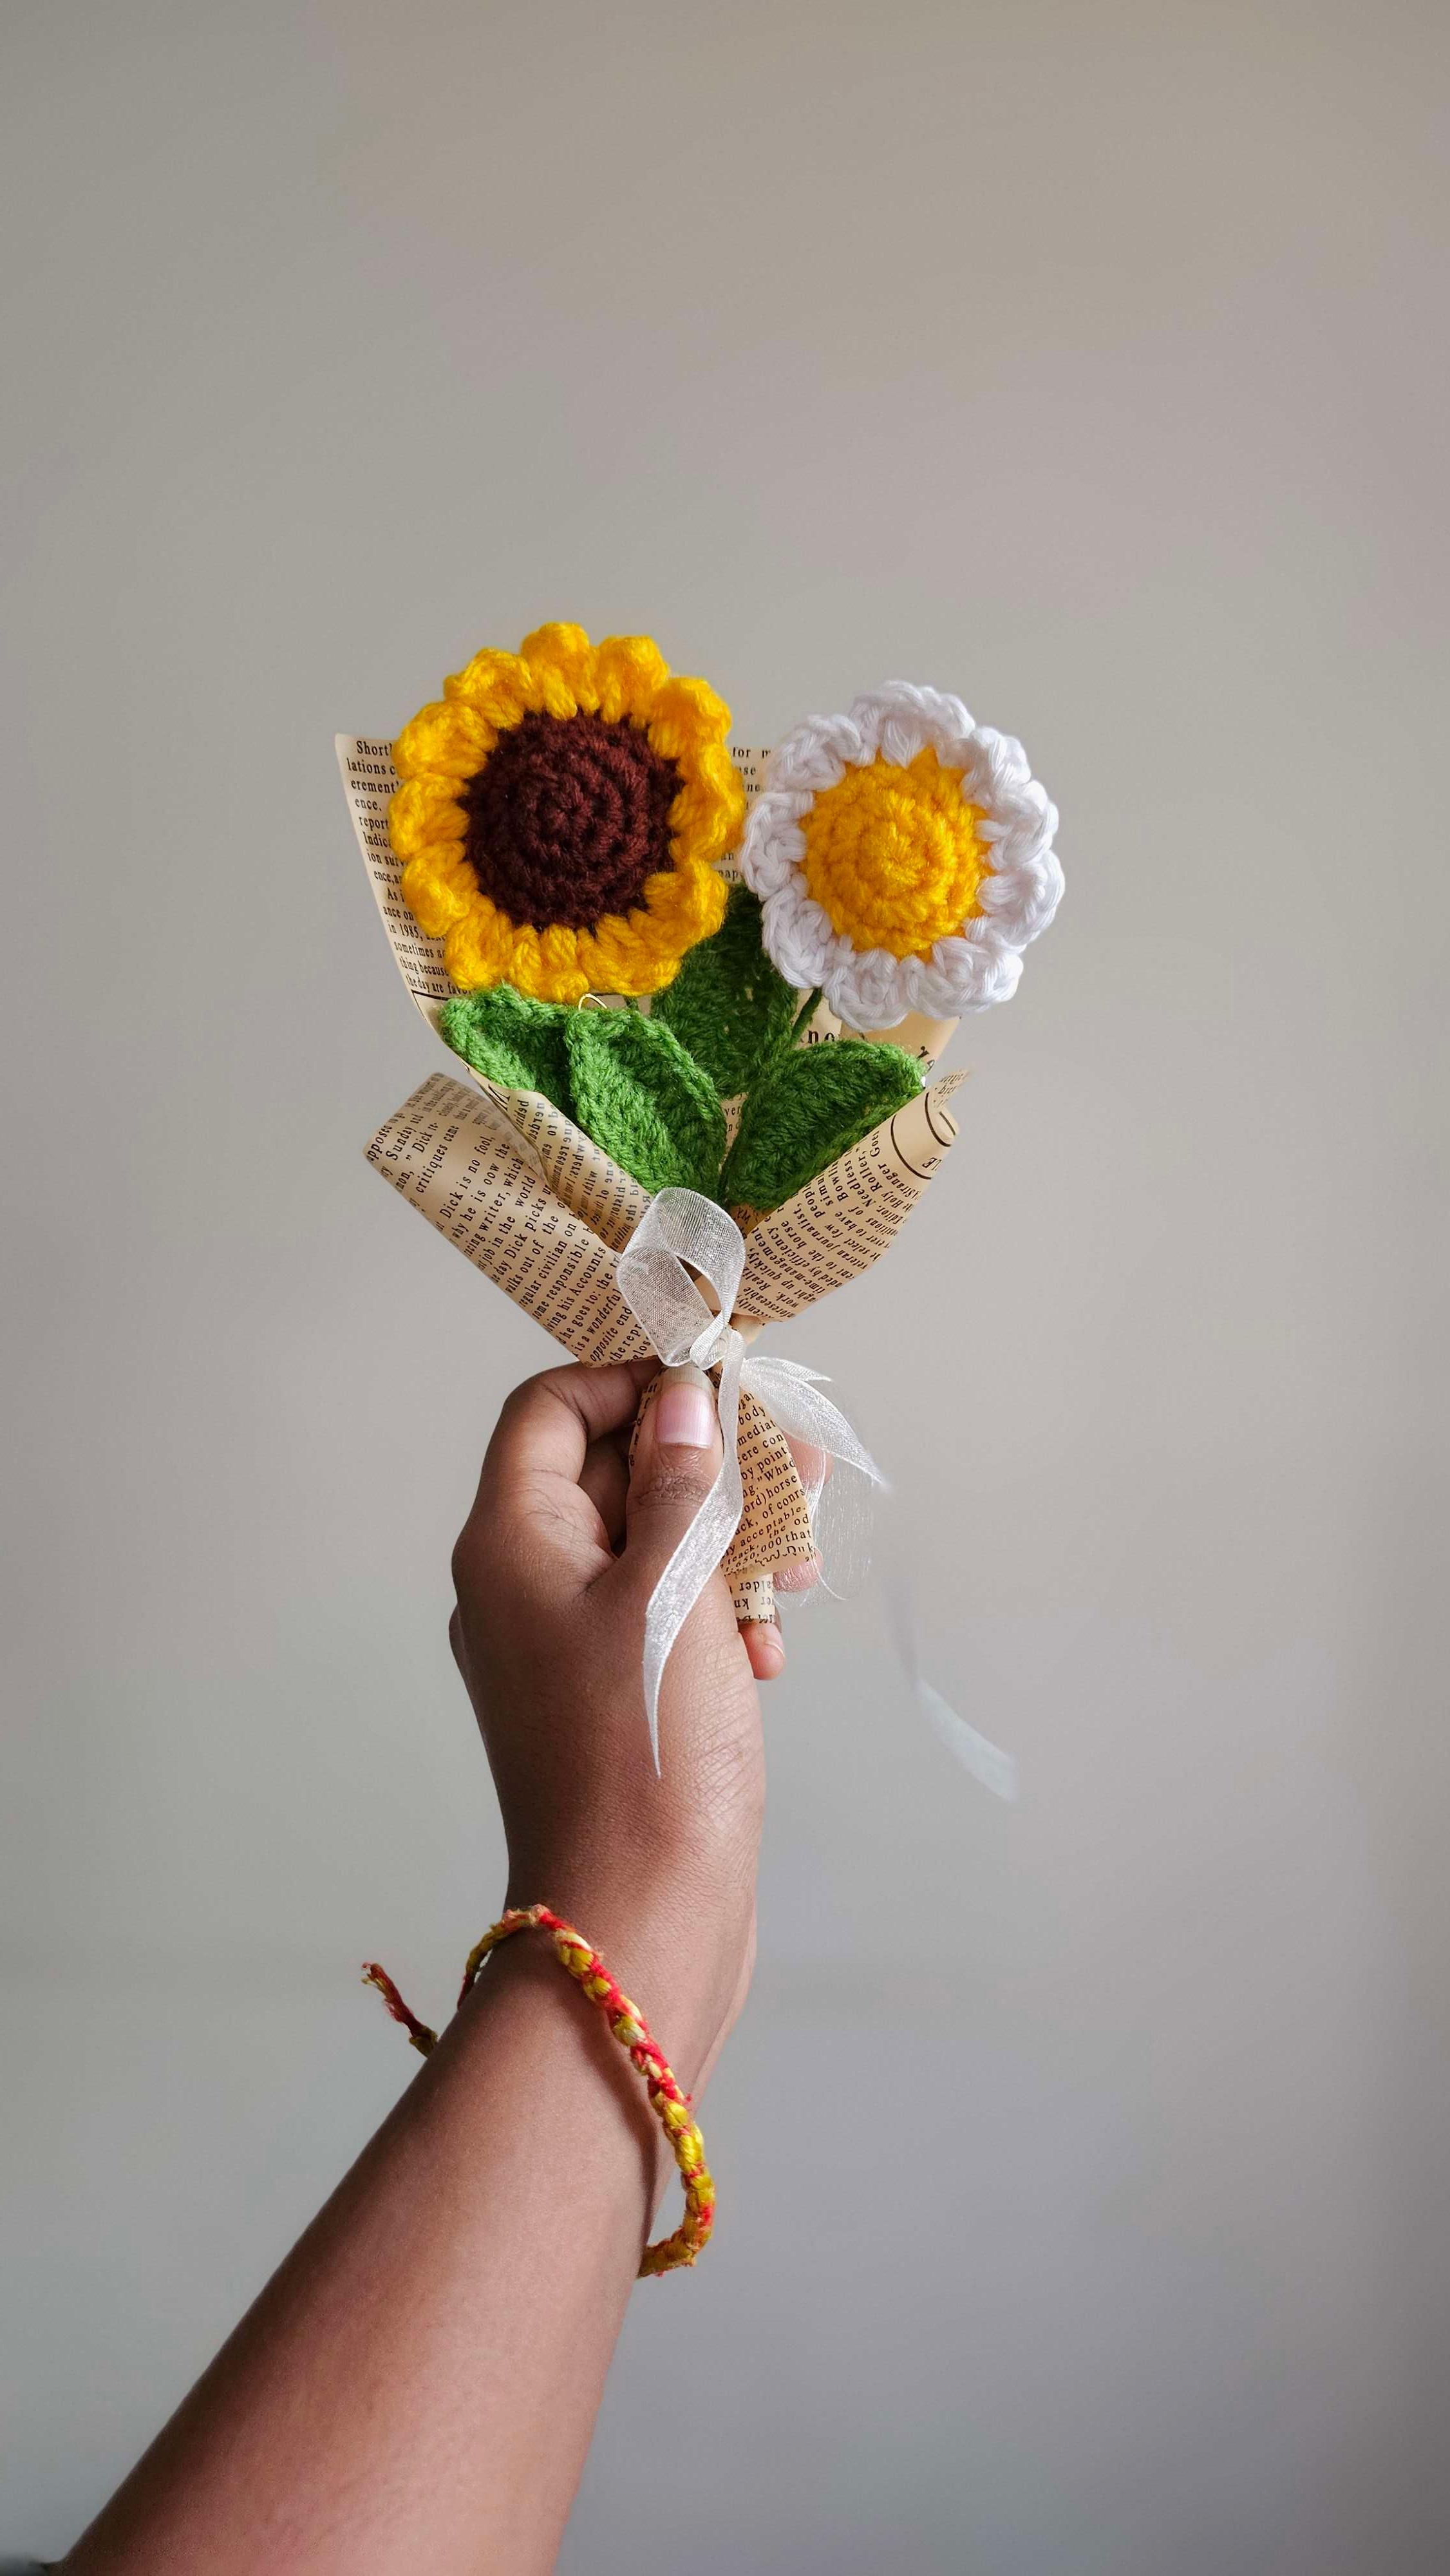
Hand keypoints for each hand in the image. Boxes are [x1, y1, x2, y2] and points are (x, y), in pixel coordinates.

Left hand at [449, 1356, 766, 2087]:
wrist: (639, 1921)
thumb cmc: (644, 1749)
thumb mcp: (671, 1590)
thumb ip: (681, 1482)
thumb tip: (679, 1395)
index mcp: (510, 1541)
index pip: (551, 1408)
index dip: (633, 1382)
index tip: (721, 1388)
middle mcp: (523, 1582)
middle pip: (614, 1471)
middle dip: (711, 1467)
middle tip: (797, 1474)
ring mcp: (567, 1643)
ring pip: (655, 1545)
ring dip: (732, 1545)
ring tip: (795, 1579)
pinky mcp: (614, 1695)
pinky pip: (666, 1616)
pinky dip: (722, 1616)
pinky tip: (768, 1655)